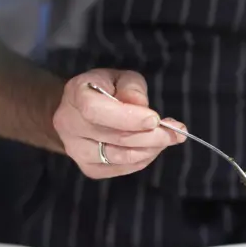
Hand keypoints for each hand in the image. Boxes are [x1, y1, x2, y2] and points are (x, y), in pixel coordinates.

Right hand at [53, 68, 185, 178]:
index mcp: (75, 94)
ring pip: (119, 157)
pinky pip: (121, 168)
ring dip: (150, 149)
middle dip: (151, 137)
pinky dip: (142, 160)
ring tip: (167, 139)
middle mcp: (69, 124)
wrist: (80, 111)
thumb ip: (131, 88)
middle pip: (114, 137)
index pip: (96, 110)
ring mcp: (76, 150)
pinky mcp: (88, 168)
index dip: (128, 117)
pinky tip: (152, 148)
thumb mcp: (120, 78)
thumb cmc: (105, 90)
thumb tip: (141, 105)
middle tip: (176, 133)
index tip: (155, 119)